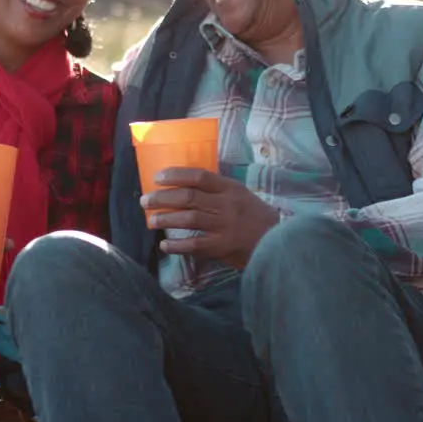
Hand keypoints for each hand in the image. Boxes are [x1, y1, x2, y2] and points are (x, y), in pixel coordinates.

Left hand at [143, 167, 278, 269]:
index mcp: (230, 188)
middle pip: (189, 197)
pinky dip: (178, 245)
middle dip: (163, 198)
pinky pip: (195, 244)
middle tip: (145, 200)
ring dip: (166, 219)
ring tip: (151, 221)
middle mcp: (226, 205)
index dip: (176, 175)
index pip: (199, 176)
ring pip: (189, 219)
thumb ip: (217, 191)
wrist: (277, 241)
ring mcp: (224, 226)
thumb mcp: (240, 195)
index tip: (157, 177)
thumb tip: (184, 187)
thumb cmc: (255, 216)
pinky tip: (165, 245)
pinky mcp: (223, 246)